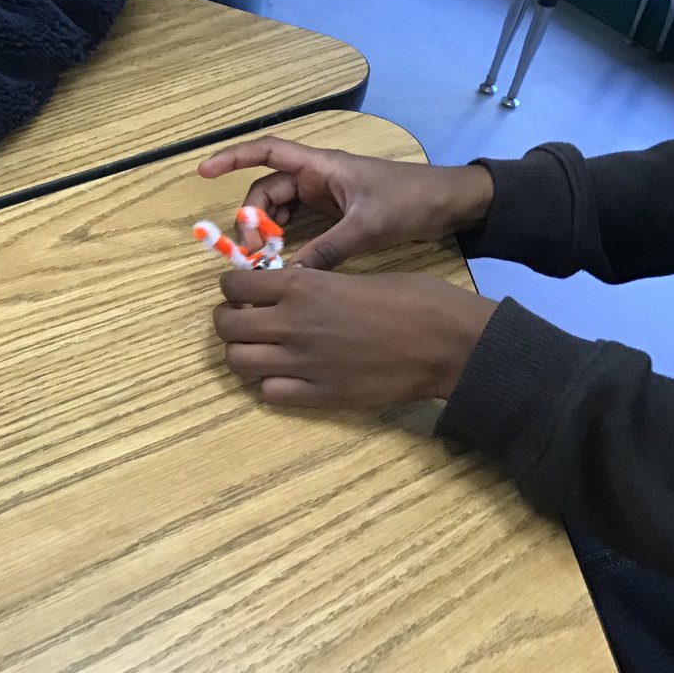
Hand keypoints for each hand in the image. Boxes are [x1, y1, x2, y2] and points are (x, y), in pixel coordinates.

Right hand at [198, 137, 494, 268]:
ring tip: (263, 260)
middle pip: (267, 191)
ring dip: (266, 232)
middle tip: (251, 253)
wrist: (453, 205)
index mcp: (322, 166)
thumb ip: (326, 250)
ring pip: (280, 210)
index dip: (233, 158)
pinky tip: (284, 261)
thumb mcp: (367, 228)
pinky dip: (286, 240)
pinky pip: (298, 224)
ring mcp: (325, 196)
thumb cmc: (412, 201)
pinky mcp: (334, 214)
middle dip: (252, 218)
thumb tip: (288, 275)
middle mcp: (317, 177)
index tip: (204, 172)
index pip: (267, 152)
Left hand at [213, 267, 497, 407]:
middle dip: (229, 321)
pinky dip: (271, 385)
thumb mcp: (351, 276)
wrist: (447, 342)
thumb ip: (310, 287)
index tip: (245, 293)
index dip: (234, 290)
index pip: (233, 286)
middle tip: (246, 322)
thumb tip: (282, 293)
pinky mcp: (319, 396)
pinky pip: (269, 393)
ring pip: (237, 361)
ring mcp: (302, 363)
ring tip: (262, 350)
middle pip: (225, 326)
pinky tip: (288, 377)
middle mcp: (291, 323)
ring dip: (243, 353)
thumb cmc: (412, 299)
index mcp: (301, 286)